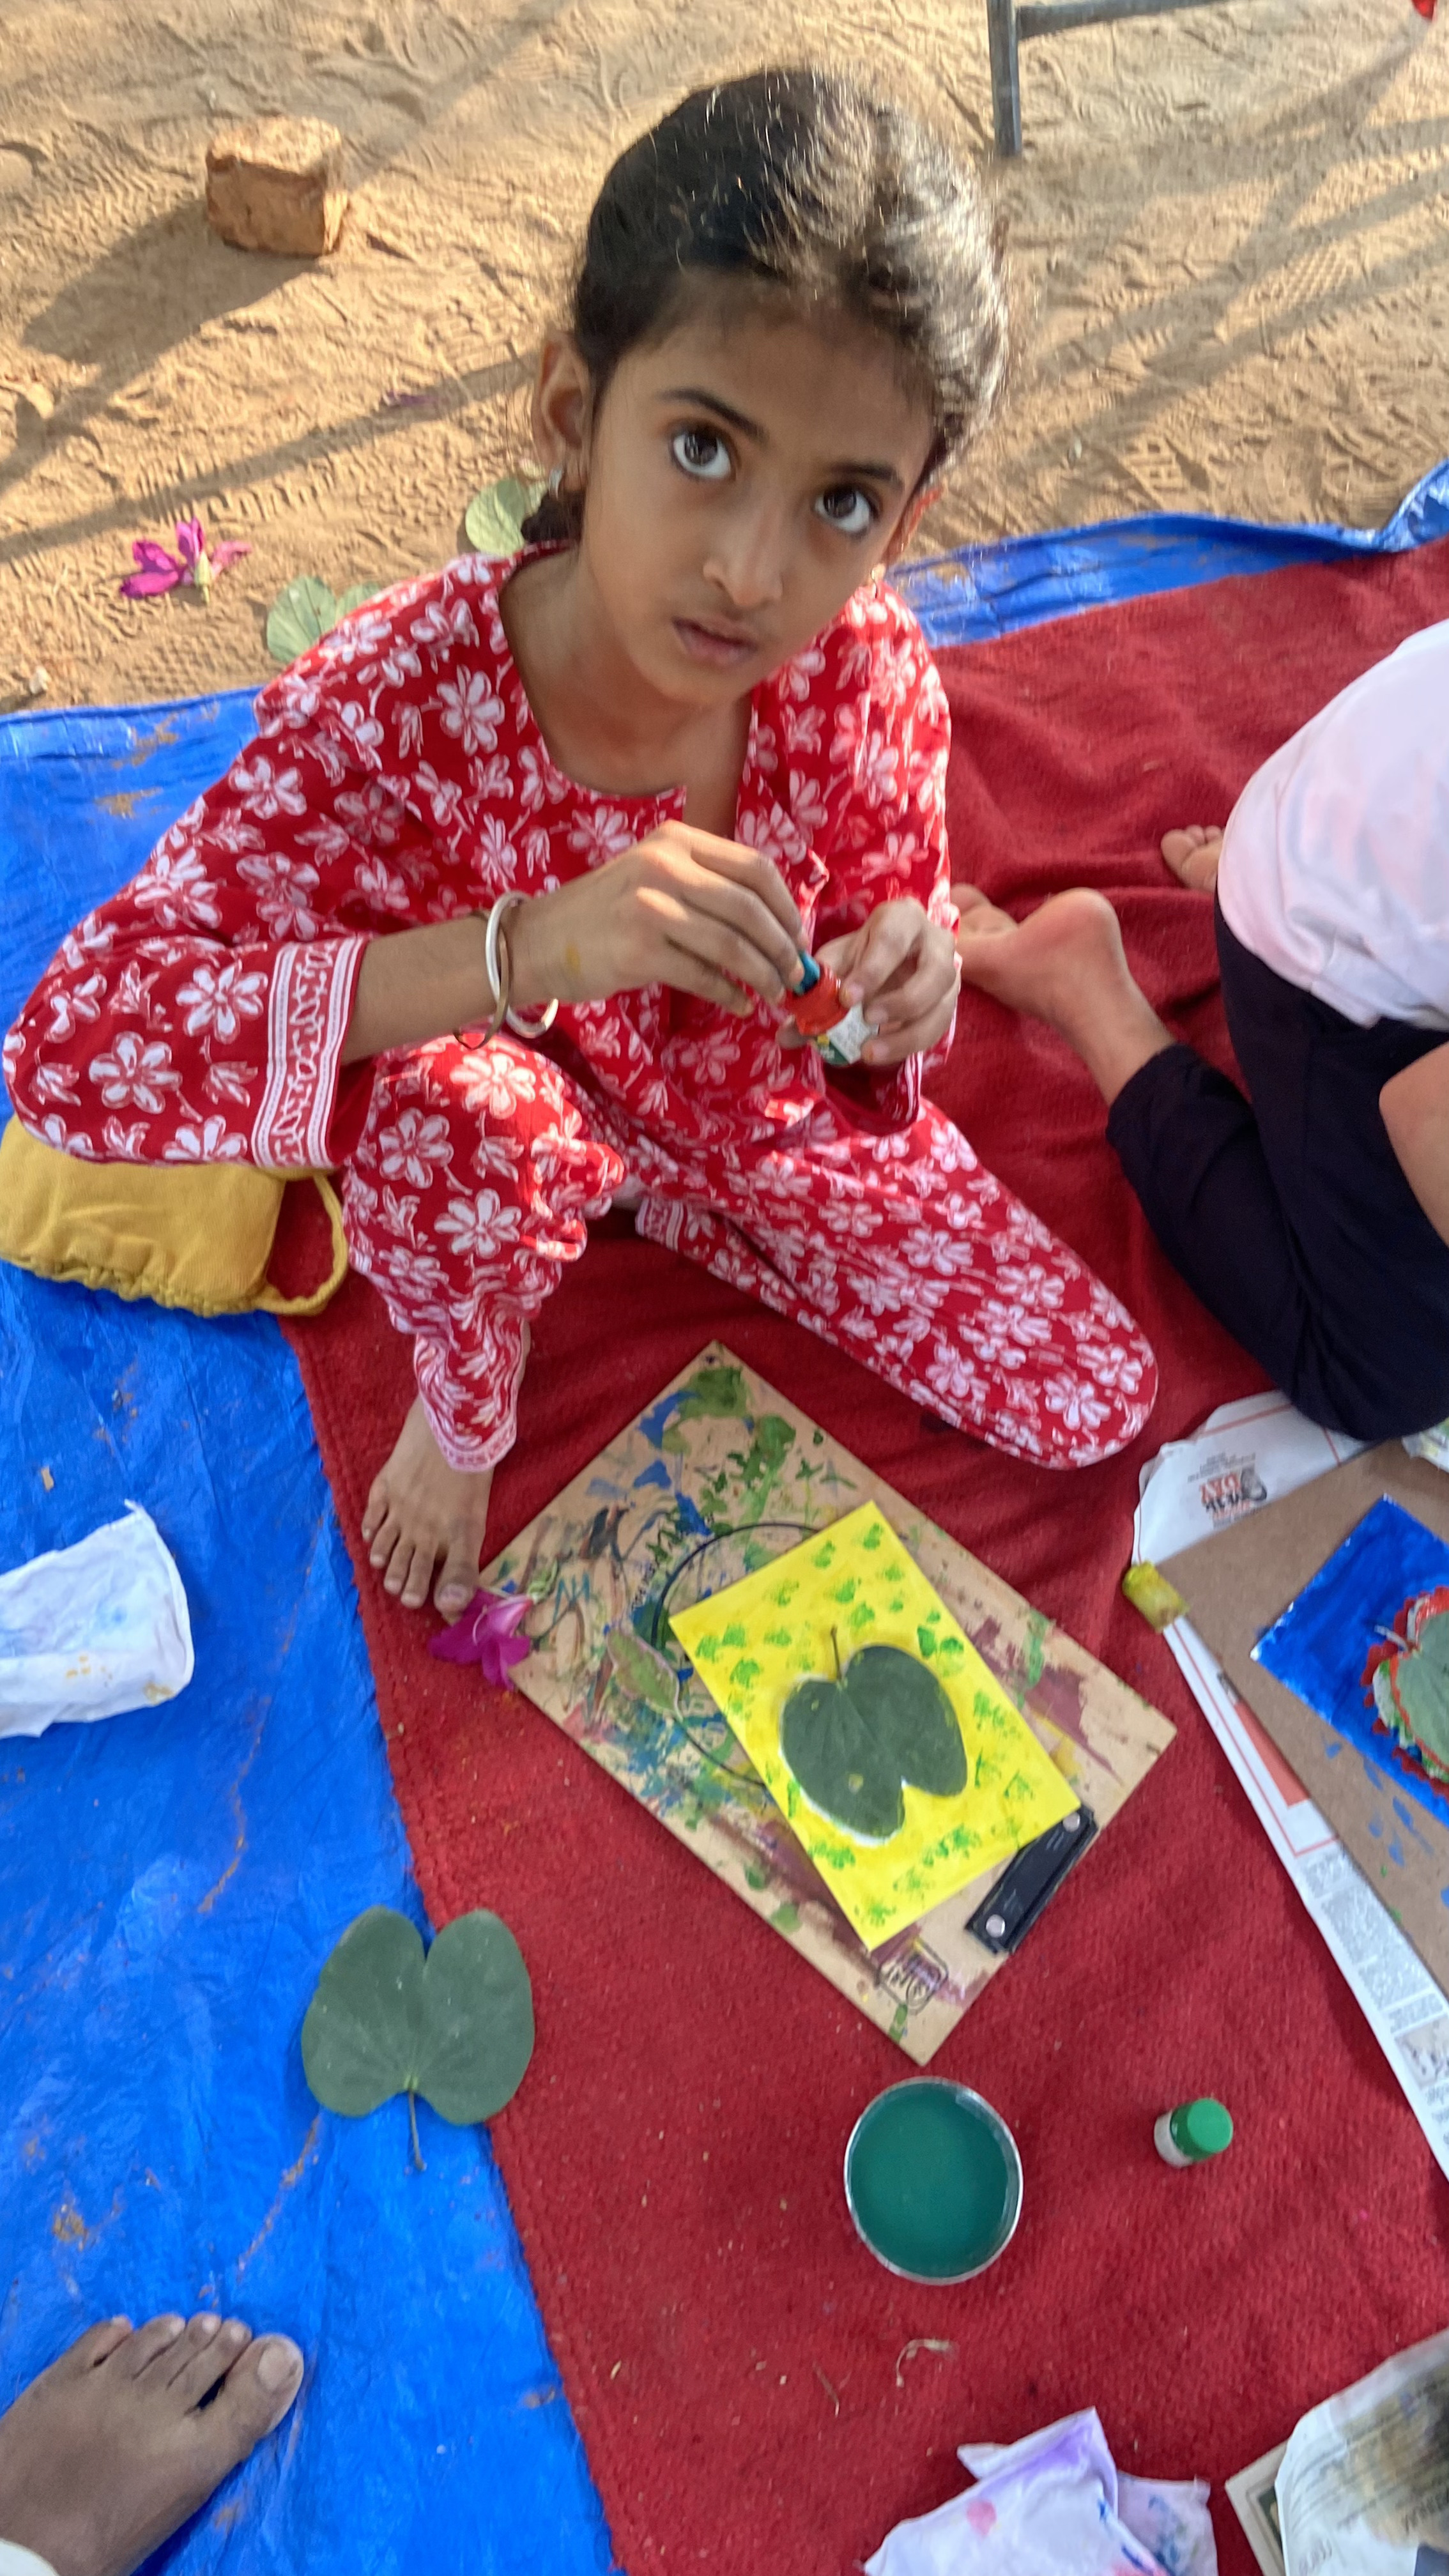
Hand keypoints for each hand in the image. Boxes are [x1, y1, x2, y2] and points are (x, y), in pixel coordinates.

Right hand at [509, 822, 803, 1015]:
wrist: (539, 939)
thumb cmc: (606, 914)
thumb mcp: (655, 876)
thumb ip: (707, 886)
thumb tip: (774, 925)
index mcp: (676, 841)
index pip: (755, 867)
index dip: (787, 907)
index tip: (799, 938)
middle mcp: (664, 866)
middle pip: (750, 907)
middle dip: (783, 946)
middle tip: (796, 974)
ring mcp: (650, 906)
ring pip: (731, 943)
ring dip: (764, 974)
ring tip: (776, 994)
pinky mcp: (638, 949)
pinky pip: (702, 975)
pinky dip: (729, 994)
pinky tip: (740, 1005)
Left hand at [808, 900, 960, 1066]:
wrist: (892, 959)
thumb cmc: (862, 955)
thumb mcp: (838, 963)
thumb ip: (816, 993)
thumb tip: (786, 1034)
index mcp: (903, 918)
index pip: (893, 940)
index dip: (871, 970)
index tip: (846, 998)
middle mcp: (935, 942)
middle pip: (935, 971)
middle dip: (901, 1001)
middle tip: (866, 1020)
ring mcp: (950, 973)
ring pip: (942, 1004)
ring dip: (907, 1032)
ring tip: (869, 1051)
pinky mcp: (950, 1002)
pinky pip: (938, 1028)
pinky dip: (909, 1045)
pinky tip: (881, 1053)